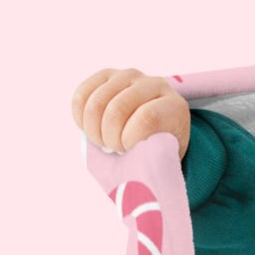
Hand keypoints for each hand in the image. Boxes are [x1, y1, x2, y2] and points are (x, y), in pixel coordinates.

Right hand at [72, 68, 191, 160]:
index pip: (146, 119)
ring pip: (96, 103)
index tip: (132, 152)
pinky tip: (90, 129)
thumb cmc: (159, 148)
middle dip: (109, 137)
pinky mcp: (107, 75)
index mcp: (174, 106)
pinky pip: (82, 95)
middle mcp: (154, 84)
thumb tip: (135, 179)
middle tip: (115, 149)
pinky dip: (80, 118)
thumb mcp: (164, 157)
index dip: (130, 140)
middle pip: (117, 109)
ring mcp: (129, 76)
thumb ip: (152, 160)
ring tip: (104, 141)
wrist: (156, 127)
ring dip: (94, 130)